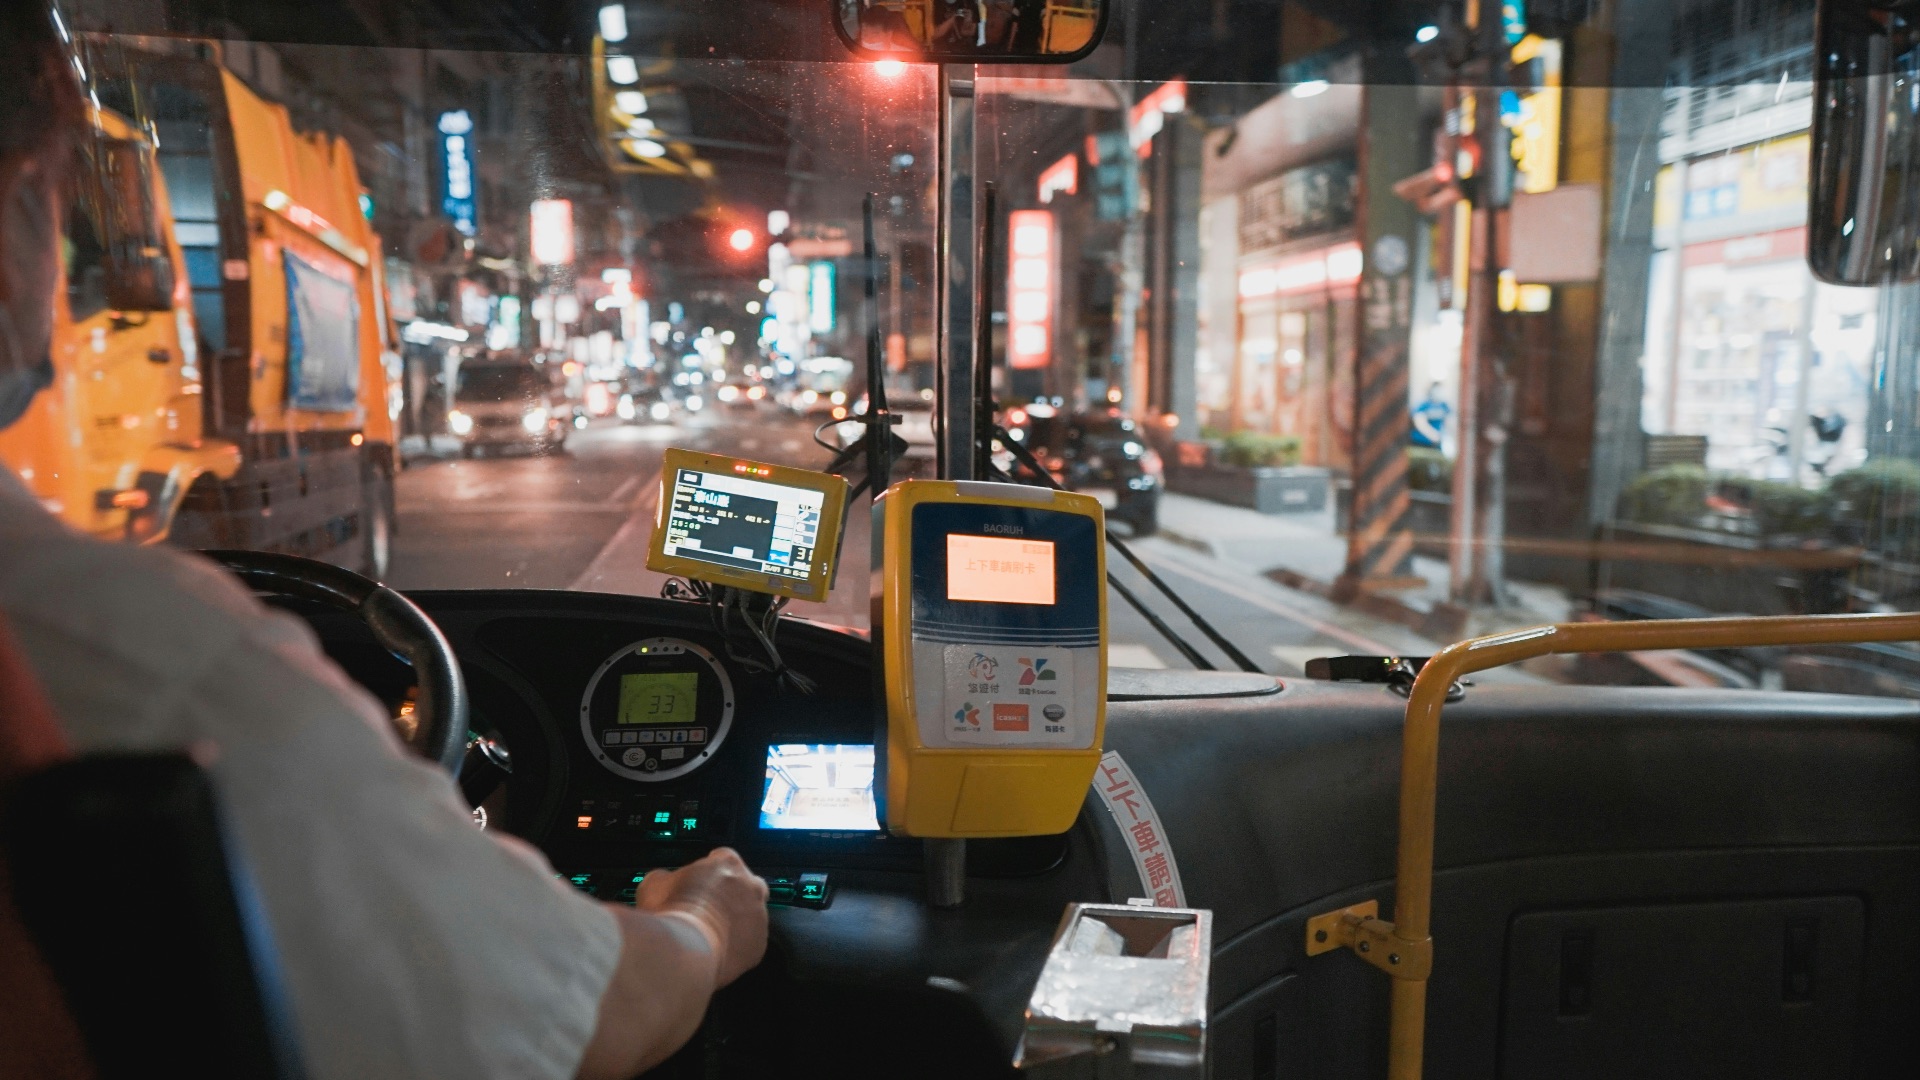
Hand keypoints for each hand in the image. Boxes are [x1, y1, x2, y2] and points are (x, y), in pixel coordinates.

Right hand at [634, 847, 768, 985]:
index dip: (707, 872)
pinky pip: (750, 944)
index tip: (696, 884)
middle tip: (706, 909)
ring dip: (734, 923)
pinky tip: (716, 952)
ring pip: (749, 917)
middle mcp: (751, 886)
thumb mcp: (654, 884)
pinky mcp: (759, 945)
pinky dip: (736, 947)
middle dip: (729, 895)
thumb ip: (666, 877)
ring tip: (708, 935)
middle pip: (744, 886)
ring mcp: (758, 916)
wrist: (684, 949)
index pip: (722, 858)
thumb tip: (662, 882)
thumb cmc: (671, 913)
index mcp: (727, 863)